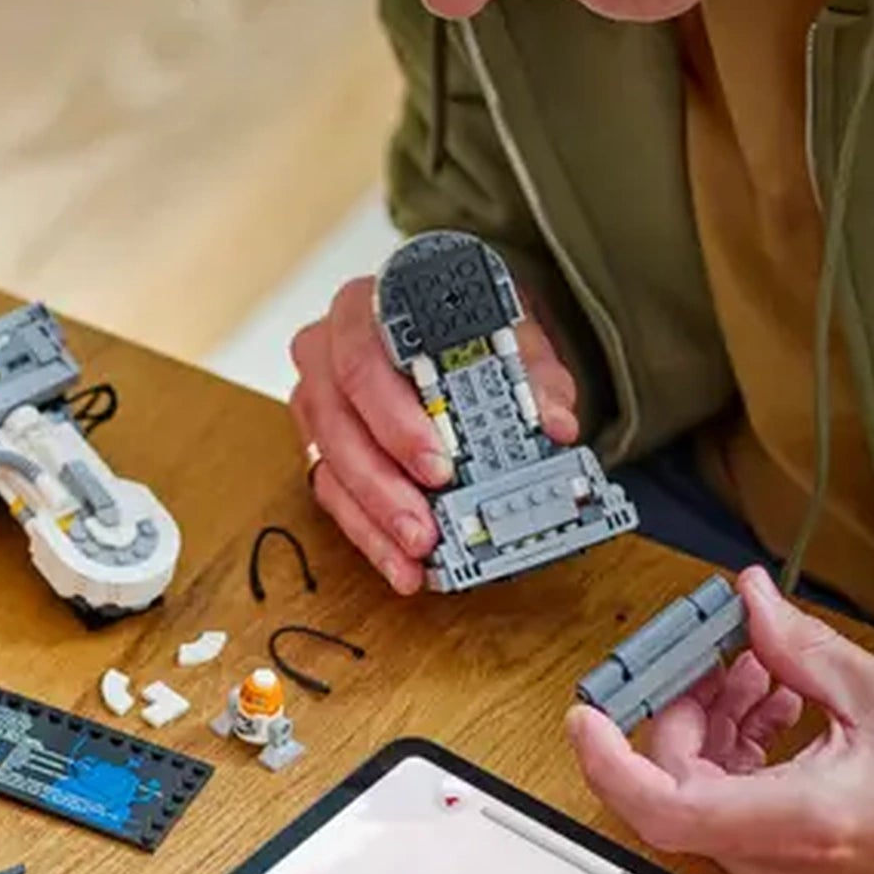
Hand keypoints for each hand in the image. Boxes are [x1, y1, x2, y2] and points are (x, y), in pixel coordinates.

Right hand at [289, 273, 579, 593]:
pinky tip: (400, 562)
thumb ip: (532, 375)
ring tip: (417, 555)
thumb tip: (555, 423)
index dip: (396, 421)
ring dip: (375, 519)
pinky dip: (369, 534)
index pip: (362, 363)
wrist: (451, 325)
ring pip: (330, 468)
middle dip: (383, 486)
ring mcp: (317, 403)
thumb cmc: (465, 324)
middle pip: (339, 425)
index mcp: (363, 310)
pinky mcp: (320, 446)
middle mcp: (325, 353)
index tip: (438, 466)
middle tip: (425, 528)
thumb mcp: (506, 334)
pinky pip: (333, 496)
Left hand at [566, 567, 873, 873]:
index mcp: (798, 821)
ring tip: (757, 673)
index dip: (609, 758)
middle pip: (675, 786)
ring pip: (700, 798)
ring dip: (714, 729)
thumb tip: (751, 603)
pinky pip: (729, 814)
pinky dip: (736, 758)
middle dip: (684, 710)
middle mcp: (777, 862)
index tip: (588, 717)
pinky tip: (774, 710)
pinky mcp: (788, 873)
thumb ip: (801, 649)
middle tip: (713, 658)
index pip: (663, 804)